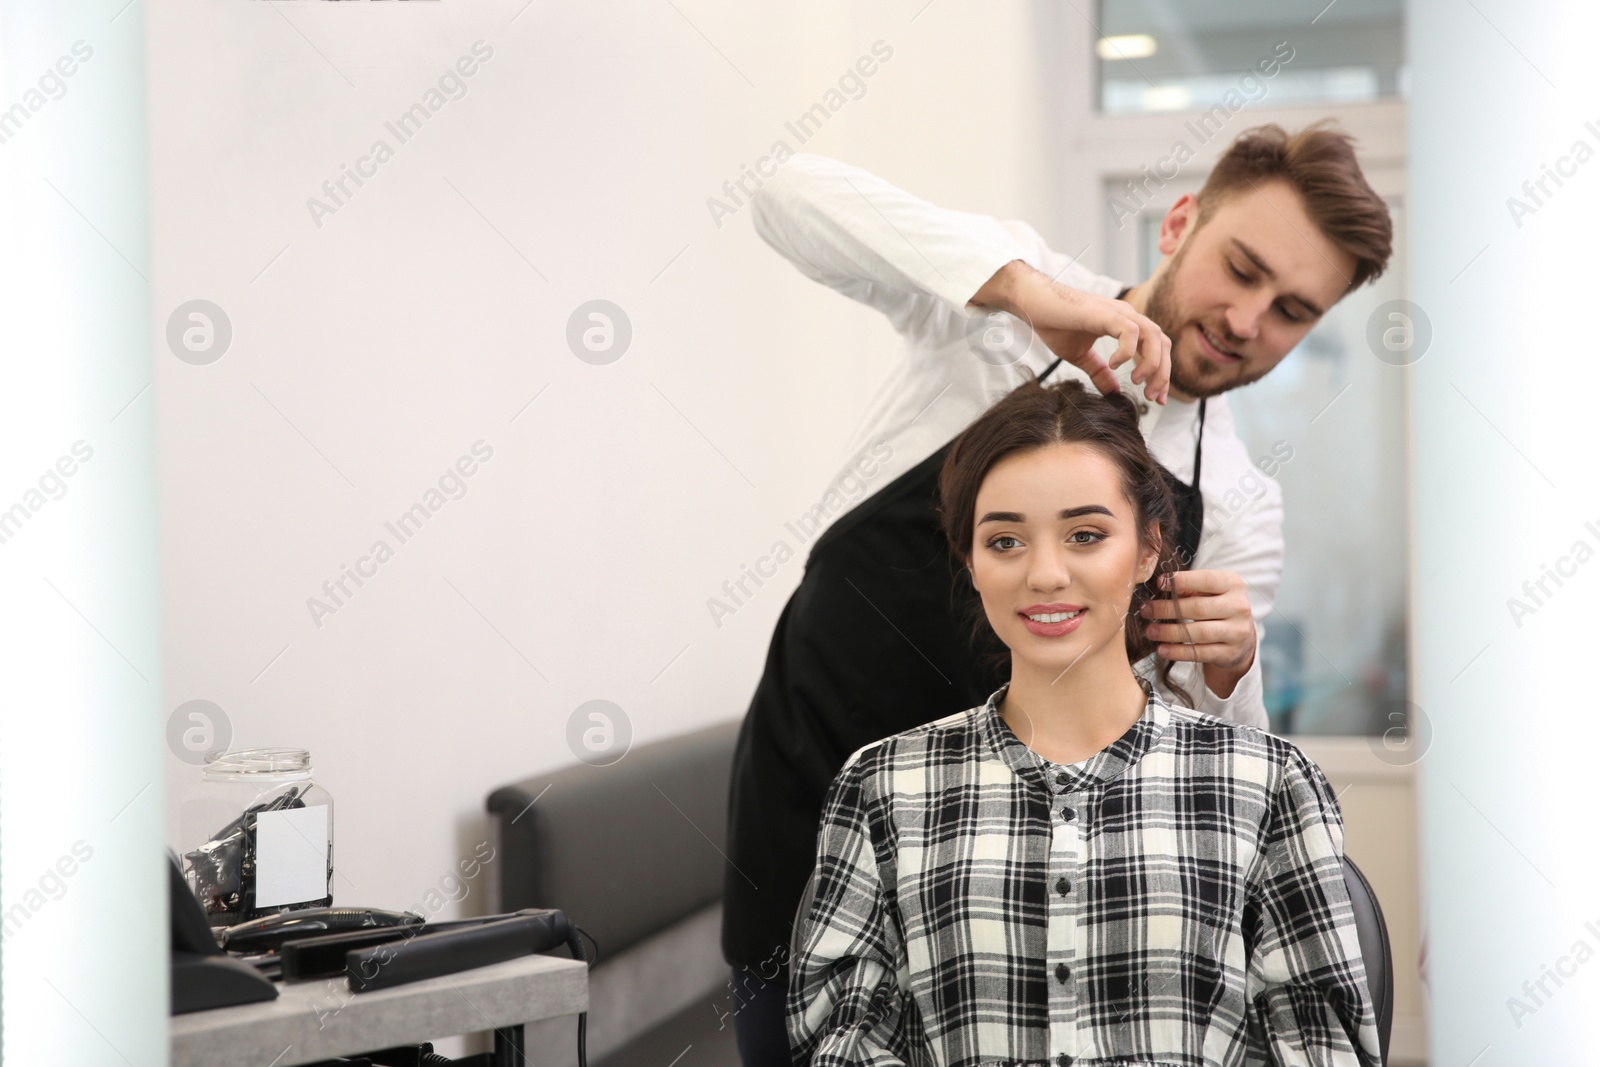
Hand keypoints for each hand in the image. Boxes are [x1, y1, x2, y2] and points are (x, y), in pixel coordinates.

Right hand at [970, 260, 1169, 403]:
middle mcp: (1127, 316)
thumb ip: (1099, 372)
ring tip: (1136, 381)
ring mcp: (1118, 312)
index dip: (1161, 373)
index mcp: (1125, 325)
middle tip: (1152, 398)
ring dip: (1150, 363)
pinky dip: (1127, 351)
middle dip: (1162, 373)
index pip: (1156, 347)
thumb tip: (1115, 392)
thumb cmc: (1054, 323)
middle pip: (1162, 343)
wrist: (1034, 303)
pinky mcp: (1105, 313)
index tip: (1156, 398)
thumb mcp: (1080, 356)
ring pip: (1153, 335)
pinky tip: (1114, 365)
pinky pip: (1129, 331)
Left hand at [1138, 569, 1256, 697]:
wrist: (1240, 636)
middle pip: (1199, 608)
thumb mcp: (1208, 590)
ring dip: (1170, 632)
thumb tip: (1160, 584)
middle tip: (1146, 611)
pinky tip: (1162, 649)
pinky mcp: (1231, 653)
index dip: (1182, 581)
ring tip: (1150, 631)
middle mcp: (1238, 606)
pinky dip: (1178, 652)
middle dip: (1167, 609)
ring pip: (1199, 632)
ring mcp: (1237, 631)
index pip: (1207, 580)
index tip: (1159, 583)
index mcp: (1232, 584)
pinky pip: (1201, 653)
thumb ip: (1189, 586)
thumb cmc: (1215, 605)